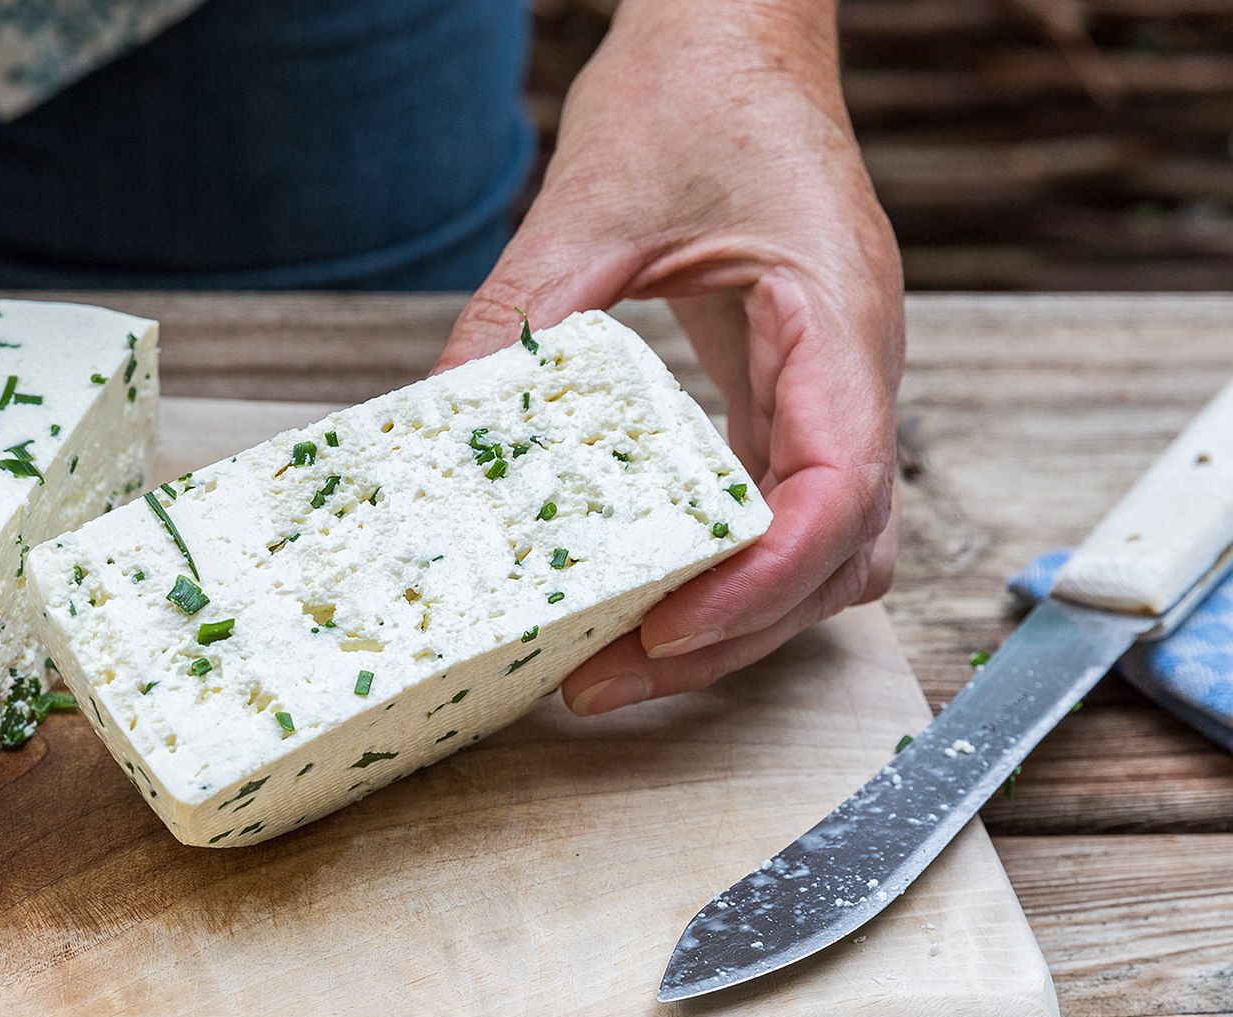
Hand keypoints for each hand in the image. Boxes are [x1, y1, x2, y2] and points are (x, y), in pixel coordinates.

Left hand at [438, 0, 902, 712]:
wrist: (735, 30)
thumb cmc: (699, 86)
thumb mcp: (589, 203)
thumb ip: (520, 317)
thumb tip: (438, 428)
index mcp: (836, 318)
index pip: (842, 486)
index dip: (762, 582)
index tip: (668, 630)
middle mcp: (853, 368)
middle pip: (842, 554)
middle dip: (736, 633)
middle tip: (610, 677)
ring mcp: (832, 386)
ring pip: (828, 550)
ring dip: (738, 617)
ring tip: (620, 656)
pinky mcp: (791, 390)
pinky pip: (785, 506)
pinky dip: (727, 565)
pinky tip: (646, 584)